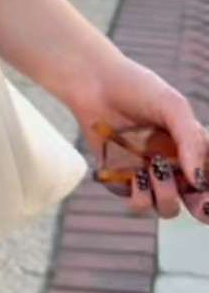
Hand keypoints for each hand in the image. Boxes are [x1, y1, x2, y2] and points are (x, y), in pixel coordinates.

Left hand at [72, 54, 208, 219]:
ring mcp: (148, 176)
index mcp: (191, 149)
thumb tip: (198, 179)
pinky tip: (137, 173)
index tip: (207, 189)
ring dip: (167, 194)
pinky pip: (138, 203)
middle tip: (200, 204)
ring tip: (155, 166)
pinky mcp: (122, 182)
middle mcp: (173, 167)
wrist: (94, 83)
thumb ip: (191, 140)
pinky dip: (141, 194)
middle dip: (202, 209)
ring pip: (167, 208)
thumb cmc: (137, 89)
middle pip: (196, 203)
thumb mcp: (173, 106)